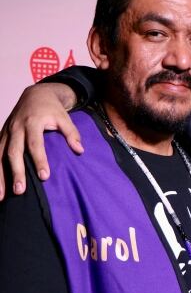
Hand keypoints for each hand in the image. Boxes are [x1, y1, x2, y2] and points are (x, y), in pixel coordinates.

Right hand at [0, 83, 82, 199]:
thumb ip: (72, 133)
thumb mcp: (65, 117)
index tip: (45, 176)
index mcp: (32, 122)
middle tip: (20, 191)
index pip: (35, 144)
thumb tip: (80, 150)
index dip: (39, 160)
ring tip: (2, 196)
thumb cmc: (52, 109)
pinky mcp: (1, 137)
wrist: (34, 95)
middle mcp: (16, 128)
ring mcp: (6, 133)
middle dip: (16, 172)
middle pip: (13, 152)